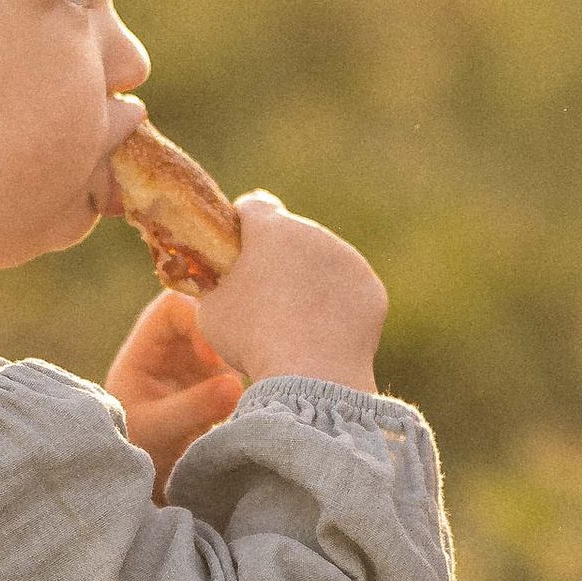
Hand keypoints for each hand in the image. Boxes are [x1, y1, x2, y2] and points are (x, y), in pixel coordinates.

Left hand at [104, 290, 242, 493]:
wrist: (151, 468)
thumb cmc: (140, 444)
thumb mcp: (158, 429)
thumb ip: (192, 408)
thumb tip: (236, 385)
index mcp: (148, 342)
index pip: (174, 306)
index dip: (196, 321)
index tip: (211, 360)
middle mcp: (177, 340)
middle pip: (211, 311)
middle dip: (229, 335)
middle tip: (243, 370)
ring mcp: (203, 355)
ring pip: (234, 334)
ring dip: (245, 356)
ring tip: (248, 390)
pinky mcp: (224, 374)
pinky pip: (247, 359)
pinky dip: (255, 372)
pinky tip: (256, 396)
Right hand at [196, 193, 385, 394]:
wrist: (310, 373)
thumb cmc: (251, 338)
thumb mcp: (211, 310)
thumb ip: (216, 284)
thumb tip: (220, 283)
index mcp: (271, 229)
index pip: (255, 206)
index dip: (243, 225)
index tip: (239, 246)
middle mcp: (313, 234)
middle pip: (292, 236)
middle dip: (280, 258)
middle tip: (266, 297)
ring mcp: (347, 259)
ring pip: (324, 263)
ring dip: (311, 281)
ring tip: (295, 322)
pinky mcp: (370, 287)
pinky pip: (349, 290)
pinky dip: (338, 306)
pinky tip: (323, 333)